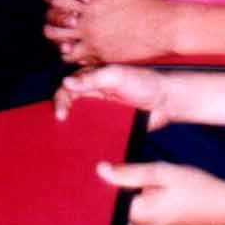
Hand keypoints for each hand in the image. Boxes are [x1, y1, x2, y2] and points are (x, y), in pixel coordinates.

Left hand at [41, 0, 170, 64]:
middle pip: (53, 28)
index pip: (58, 1)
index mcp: (92, 4)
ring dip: (59, 42)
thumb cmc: (149, 3)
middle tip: (54, 20)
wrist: (167, 27)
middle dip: (51, 23)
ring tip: (64, 37)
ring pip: (61, 47)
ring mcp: (94, 43)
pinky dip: (73, 55)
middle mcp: (89, 24)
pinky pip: (78, 60)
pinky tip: (78, 49)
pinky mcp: (103, 57)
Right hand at [53, 63, 173, 128]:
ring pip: (79, 121)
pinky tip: (82, 148)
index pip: (67, 88)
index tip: (61, 114)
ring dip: (72, 129)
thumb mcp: (117, 76)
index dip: (60, 99)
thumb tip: (66, 82)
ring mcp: (101, 111)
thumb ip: (93, 79)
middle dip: (60, 115)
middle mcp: (94, 95)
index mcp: (93, 79)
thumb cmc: (144, 82)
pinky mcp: (109, 125)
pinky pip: (93, 133)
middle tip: (58, 128)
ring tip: (65, 140)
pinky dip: (86, 138)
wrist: (166, 101)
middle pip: (70, 105)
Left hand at [93, 160, 224, 224]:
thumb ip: (130, 173)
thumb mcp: (163, 173)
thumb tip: (100, 170)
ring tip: (120, 166)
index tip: (92, 161)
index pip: (102, 198)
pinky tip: (134, 178)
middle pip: (109, 204)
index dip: (96, 179)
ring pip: (119, 206)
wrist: (224, 209)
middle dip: (106, 183)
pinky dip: (129, 195)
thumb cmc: (198, 188)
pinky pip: (130, 209)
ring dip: (119, 188)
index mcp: (136, 215)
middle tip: (106, 158)